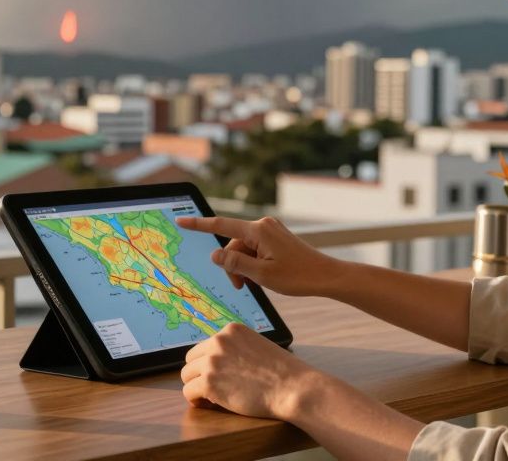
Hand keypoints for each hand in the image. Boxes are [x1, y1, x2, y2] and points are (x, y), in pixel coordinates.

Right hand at [175, 215, 344, 295]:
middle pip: (233, 245)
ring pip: (243, 249)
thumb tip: (214, 255)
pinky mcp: (275, 238)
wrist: (326, 276)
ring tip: (255, 283)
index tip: (181, 220)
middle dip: (232, 265)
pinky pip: (254, 249)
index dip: (198, 225)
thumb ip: (235, 264)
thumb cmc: (298, 276)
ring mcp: (270, 231)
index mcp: (258, 230)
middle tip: (241, 286)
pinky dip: (253, 263)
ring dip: (243, 267)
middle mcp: (263, 225)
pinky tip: (263, 276)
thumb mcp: (261, 275)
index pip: (221, 226)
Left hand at [180, 322, 320, 419]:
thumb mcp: (258, 346)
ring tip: (213, 398)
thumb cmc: (283, 373)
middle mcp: (219, 341)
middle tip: (214, 389)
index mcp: (231, 330)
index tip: (220, 376)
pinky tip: (210, 405)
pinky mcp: (209, 382)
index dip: (210, 364)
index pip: (206, 346)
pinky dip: (196, 401)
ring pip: (187, 376)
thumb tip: (220, 362)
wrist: (293, 388)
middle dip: (199, 374)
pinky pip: (189, 392)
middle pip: (191, 359)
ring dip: (197, 387)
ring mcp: (212, 361)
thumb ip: (238, 349)